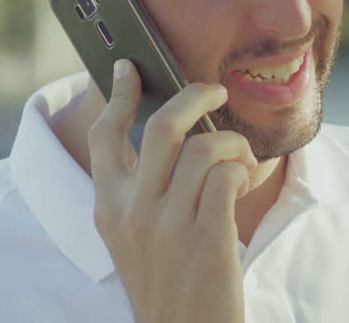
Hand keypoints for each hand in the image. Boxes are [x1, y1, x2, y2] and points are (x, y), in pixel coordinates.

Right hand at [88, 59, 254, 322]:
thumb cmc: (167, 280)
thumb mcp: (133, 235)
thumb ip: (140, 189)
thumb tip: (169, 130)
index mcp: (108, 208)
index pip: (104, 137)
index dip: (117, 95)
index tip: (129, 67)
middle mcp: (132, 213)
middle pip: (163, 128)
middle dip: (195, 97)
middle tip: (216, 91)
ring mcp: (167, 226)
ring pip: (203, 149)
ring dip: (232, 145)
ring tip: (241, 161)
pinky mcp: (206, 239)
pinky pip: (227, 177)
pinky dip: (242, 172)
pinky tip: (243, 184)